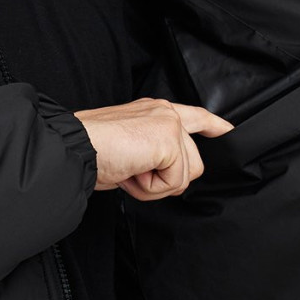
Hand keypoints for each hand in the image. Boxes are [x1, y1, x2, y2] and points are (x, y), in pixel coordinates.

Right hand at [74, 97, 234, 200]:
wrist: (73, 149)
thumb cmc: (89, 152)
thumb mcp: (128, 151)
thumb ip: (152, 154)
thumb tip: (163, 171)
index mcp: (153, 111)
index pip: (192, 115)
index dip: (212, 124)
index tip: (226, 130)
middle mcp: (163, 112)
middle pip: (193, 163)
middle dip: (164, 180)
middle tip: (131, 171)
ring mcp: (168, 123)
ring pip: (185, 176)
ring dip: (154, 185)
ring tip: (128, 170)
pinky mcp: (169, 139)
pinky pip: (174, 182)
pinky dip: (149, 188)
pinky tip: (131, 172)